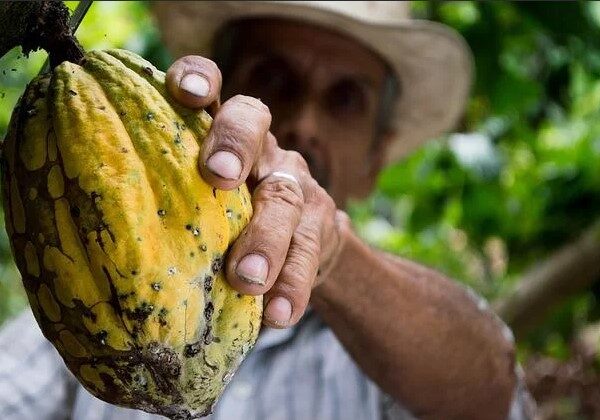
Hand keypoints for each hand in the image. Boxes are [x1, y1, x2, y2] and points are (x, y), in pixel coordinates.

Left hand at [166, 56, 348, 327]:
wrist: (297, 252)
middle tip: (218, 176)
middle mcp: (261, 149)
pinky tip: (278, 314)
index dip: (199, 78)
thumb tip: (95, 242)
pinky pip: (311, 251)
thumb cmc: (225, 227)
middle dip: (235, 145)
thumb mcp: (196, 207)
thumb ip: (167, 204)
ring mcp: (296, 184)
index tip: (184, 92)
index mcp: (220, 135)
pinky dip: (293, 284)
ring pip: (286, 196)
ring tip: (247, 280)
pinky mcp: (322, 225)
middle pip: (253, 123)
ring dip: (266, 238)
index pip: (213, 88)